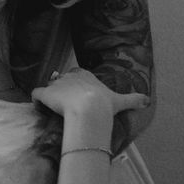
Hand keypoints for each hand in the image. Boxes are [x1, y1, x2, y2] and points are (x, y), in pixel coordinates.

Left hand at [32, 67, 148, 119]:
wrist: (89, 110)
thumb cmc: (104, 105)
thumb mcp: (121, 101)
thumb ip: (134, 99)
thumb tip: (148, 100)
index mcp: (86, 75)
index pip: (77, 73)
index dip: (75, 82)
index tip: (77, 94)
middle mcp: (69, 76)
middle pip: (61, 79)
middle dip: (61, 89)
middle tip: (65, 104)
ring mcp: (56, 84)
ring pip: (49, 86)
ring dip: (49, 96)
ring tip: (52, 109)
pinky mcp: (44, 93)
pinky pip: (35, 95)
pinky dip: (35, 102)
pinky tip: (40, 110)